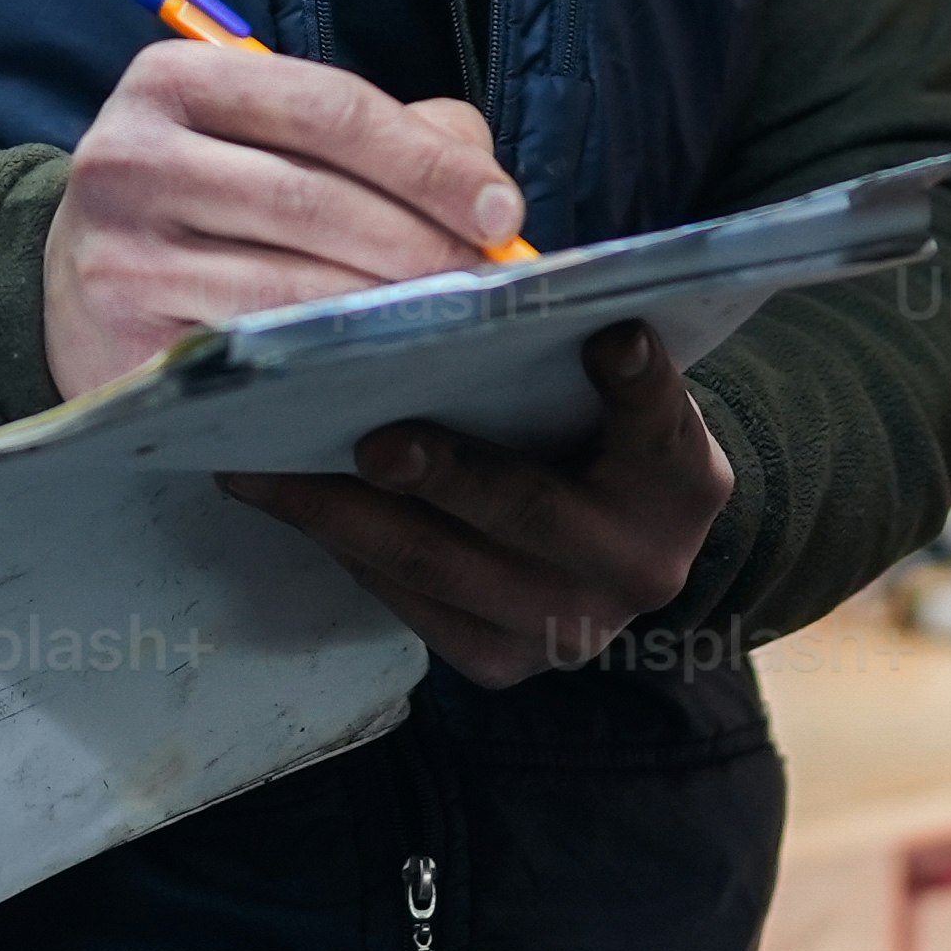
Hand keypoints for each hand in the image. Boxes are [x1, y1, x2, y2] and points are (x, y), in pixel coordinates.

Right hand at [40, 41, 520, 398]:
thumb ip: (388, 135)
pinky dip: (331, 358)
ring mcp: (118, 253)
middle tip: (491, 281)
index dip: (428, 163)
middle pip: (314, 199)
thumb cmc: (210, 195)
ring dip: (388, 308)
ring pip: (289, 285)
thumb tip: (485, 186)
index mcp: (175, 81)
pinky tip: (380, 361)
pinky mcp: (120, 342)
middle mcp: (131, 156)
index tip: (502, 210)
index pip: (329, 108)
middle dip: (422, 244)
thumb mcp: (273, 133)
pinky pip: (253, 352)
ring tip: (452, 321)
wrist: (76, 279)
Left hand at [230, 323, 736, 690]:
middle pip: (529, 512)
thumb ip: (572, 350)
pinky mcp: (501, 663)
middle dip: (443, 474)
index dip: (639, 384)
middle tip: (372, 440)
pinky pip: (408, 602)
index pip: (661, 423)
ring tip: (268, 467)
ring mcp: (570, 627)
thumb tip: (469, 286)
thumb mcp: (612, 393)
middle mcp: (640, 566)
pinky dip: (342, 545)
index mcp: (683, 481)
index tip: (613, 335)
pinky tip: (283, 498)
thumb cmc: (597, 433)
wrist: (616, 547)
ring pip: (441, 567)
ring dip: (344, 514)